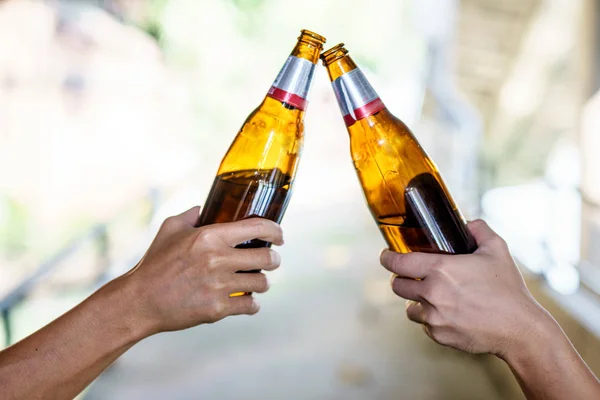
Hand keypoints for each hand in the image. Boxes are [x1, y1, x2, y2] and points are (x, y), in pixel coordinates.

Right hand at [122, 206, 282, 335]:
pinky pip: (249, 306)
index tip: (279, 236)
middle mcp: (218, 259)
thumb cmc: (154, 263)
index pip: (257, 227)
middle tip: (270, 261)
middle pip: (267, 258)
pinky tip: (246, 301)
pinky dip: (251, 304)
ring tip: (255, 281)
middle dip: (273, 259)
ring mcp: (219, 285)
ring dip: (261, 282)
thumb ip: (190, 215)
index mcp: (210, 236)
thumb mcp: (169, 229)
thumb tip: (203, 208)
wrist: (140, 301)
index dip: (275, 231)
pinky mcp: (217, 309)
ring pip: (262, 283)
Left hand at [380, 220, 545, 356]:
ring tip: (432, 297)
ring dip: (416, 301)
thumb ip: (479, 230)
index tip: (386, 256)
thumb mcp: (497, 250)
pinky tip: (448, 313)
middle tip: (413, 276)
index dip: (387, 258)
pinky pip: (424, 324)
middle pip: (397, 285)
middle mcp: (432, 293)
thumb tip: (469, 224)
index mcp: (440, 269)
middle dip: (402, 279)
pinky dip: (431, 319)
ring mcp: (434, 316)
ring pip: (409, 307)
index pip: (397, 263)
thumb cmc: (508, 290)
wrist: (520, 329)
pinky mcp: (439, 335)